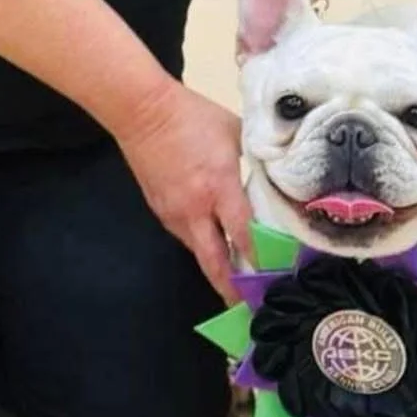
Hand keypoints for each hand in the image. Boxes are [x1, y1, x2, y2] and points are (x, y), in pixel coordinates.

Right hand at [116, 78, 250, 302]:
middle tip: (248, 306)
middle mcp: (195, 209)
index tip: (275, 277)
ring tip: (239, 283)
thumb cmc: (193, 117)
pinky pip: (187, 237)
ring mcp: (174, 213)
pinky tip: (216, 250)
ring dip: (218, 269)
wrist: (142, 110)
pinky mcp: (160, 211)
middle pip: (215, 261)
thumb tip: (271, 178)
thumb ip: (253, 161)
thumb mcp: (235, 135)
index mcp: (218, 187)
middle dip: (231, 288)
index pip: (243, 233)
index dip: (259, 258)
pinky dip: (203, 247)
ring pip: (200, 252)